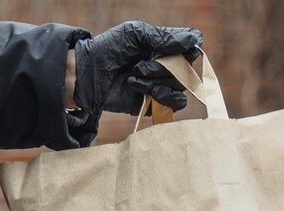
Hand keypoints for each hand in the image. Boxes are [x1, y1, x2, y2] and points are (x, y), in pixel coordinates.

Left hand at [73, 21, 202, 114]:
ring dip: (157, 80)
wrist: (88, 74)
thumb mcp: (135, 34)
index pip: (191, 49)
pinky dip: (160, 95)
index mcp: (164, 48)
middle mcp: (167, 67)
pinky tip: (138, 87)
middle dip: (164, 67)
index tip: (173, 49)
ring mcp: (162, 85)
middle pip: (186, 69)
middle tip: (139, 65)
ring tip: (135, 76)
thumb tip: (195, 39)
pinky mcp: (155, 104)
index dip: (188, 49)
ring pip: (181, 87)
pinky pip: (175, 103)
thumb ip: (164, 37)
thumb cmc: (109, 49)